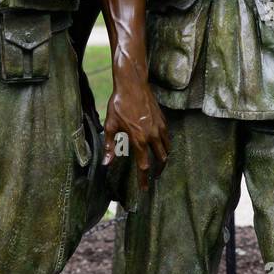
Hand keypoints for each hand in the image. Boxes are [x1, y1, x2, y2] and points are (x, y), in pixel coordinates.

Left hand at [103, 67, 170, 191]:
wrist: (133, 84)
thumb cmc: (119, 104)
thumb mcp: (111, 125)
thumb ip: (110, 146)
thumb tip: (107, 163)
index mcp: (138, 139)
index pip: (143, 165)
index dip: (144, 179)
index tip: (144, 189)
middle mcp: (152, 135)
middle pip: (160, 160)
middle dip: (158, 171)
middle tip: (154, 177)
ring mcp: (160, 127)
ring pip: (167, 149)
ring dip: (164, 158)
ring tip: (159, 164)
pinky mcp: (163, 120)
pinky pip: (167, 137)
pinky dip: (165, 145)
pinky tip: (160, 146)